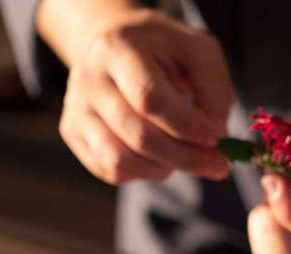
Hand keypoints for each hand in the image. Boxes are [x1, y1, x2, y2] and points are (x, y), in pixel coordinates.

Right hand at [57, 9, 233, 184]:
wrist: (115, 45)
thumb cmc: (162, 50)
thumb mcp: (197, 51)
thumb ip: (214, 90)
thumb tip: (215, 136)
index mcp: (118, 49)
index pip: (149, 99)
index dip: (187, 125)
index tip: (217, 137)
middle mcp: (88, 80)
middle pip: (139, 136)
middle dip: (186, 157)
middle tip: (217, 164)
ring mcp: (76, 109)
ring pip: (120, 162)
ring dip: (163, 168)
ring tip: (182, 156)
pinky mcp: (73, 133)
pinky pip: (111, 171)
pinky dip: (143, 172)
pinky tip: (159, 156)